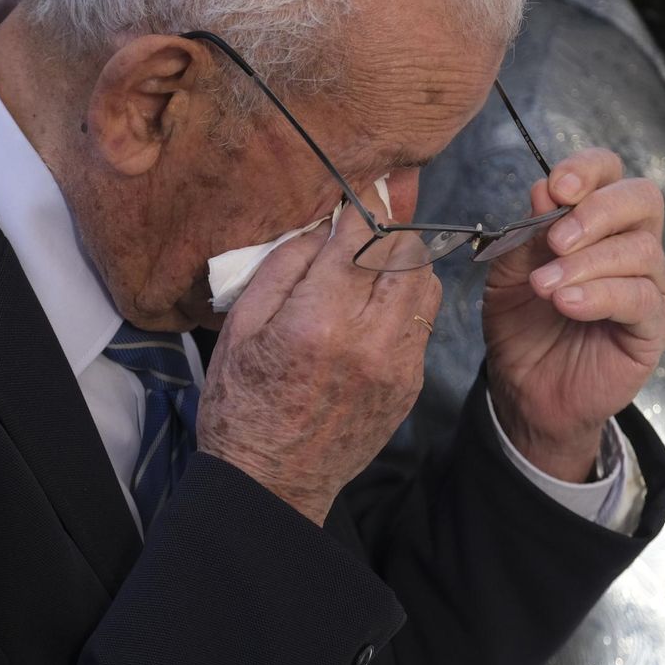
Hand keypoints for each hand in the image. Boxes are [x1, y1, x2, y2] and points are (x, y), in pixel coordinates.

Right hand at [197, 178, 439, 525]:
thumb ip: (282, 269)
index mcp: (319, 321)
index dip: (364, 202)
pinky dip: (404, 301)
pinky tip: (375, 303)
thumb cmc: (241, 405)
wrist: (271, 483)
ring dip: (405, 260)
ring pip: (425, 285)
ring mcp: (397, 366)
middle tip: (374, 210)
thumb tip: (318, 227)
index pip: (359, 237)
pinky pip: (422, 323)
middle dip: (390, 225)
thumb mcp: (239, 328)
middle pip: (406, 253)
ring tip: (376, 256)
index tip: (365, 181)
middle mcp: (369, 341)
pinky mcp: (409, 386)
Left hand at [481, 148, 664, 481]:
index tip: (556, 188)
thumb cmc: (520, 323)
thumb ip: (527, 231)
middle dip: (596, 212)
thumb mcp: (508, 271)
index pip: (610, 172)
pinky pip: (640, 298)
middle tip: (555, 242)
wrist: (524, 387)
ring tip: (545, 287)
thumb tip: (544, 188)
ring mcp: (649, 283)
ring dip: (586, 264)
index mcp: (597, 221)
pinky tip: (567, 304)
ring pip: (640, 250)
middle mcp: (632, 244)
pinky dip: (600, 296)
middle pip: (641, 198)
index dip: (588, 169)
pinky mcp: (654, 325)